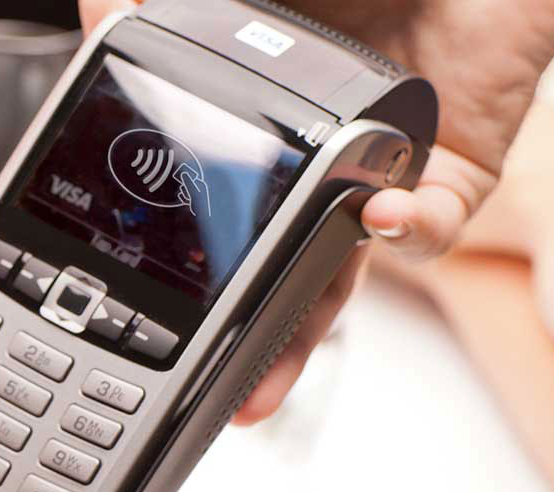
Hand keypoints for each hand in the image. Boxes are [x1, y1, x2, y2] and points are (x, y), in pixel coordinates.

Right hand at [80, 0, 553, 423]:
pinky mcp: (453, 170)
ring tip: (270, 359)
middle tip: (201, 391)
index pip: (203, 215)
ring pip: (339, 278)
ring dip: (303, 331)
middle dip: (233, 348)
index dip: (169, 272)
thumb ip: (159, 5)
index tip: (130, 313)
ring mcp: (380, 173)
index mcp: (255, 120)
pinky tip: (374, 212)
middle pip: (263, 272)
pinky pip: (430, 227)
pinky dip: (403, 233)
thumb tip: (100, 30)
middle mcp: (311, 158)